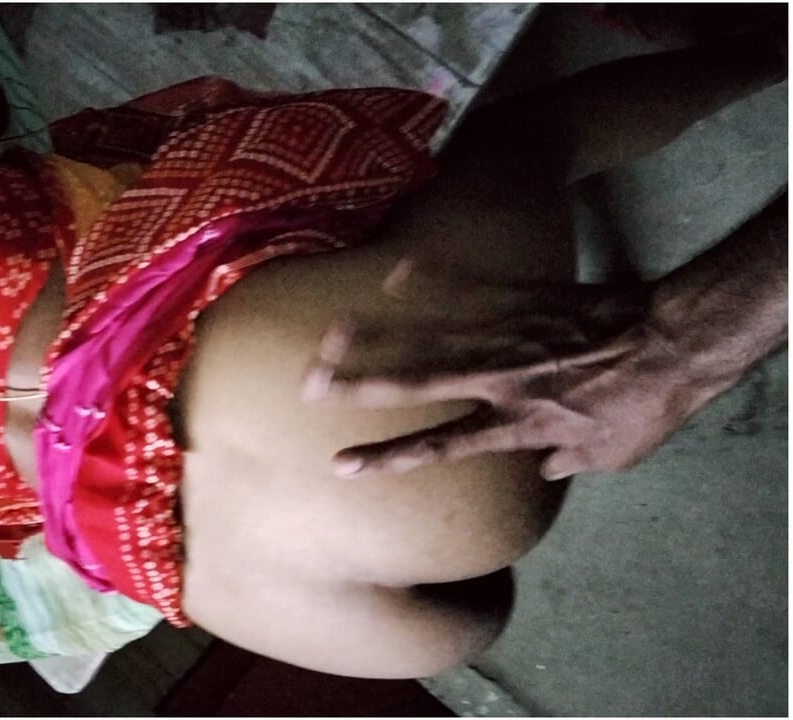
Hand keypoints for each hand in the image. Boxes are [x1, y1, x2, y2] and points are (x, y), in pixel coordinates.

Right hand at [301, 263, 716, 479]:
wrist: (675, 340)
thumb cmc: (645, 405)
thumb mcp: (610, 456)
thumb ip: (564, 460)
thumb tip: (540, 469)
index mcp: (515, 425)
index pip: (438, 444)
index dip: (386, 458)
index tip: (340, 464)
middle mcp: (499, 381)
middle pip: (416, 384)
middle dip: (358, 386)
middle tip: (310, 384)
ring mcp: (507, 337)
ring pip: (431, 335)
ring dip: (378, 334)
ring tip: (330, 332)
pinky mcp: (522, 299)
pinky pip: (468, 288)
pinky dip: (431, 279)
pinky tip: (394, 272)